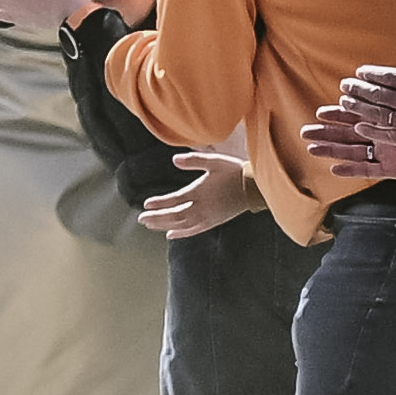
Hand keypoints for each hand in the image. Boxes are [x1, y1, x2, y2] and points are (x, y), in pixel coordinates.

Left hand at [142, 146, 271, 241]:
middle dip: (157, 218)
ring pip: (182, 224)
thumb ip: (193, 160)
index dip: (160, 203)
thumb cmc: (234, 171)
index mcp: (200, 192)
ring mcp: (208, 217)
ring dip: (164, 225)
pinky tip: (171, 234)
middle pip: (175, 215)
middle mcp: (202, 208)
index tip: (146, 204)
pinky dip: (181, 233)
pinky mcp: (214, 222)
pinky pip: (194, 230)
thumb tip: (174, 159)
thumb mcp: (214, 161)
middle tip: (141, 219)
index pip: (175, 200)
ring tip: (150, 225)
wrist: (254, 188)